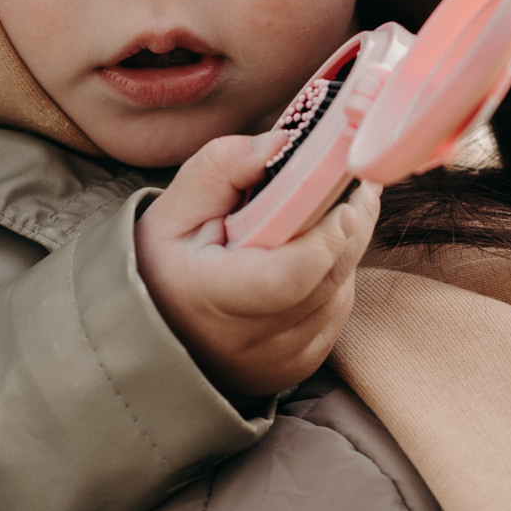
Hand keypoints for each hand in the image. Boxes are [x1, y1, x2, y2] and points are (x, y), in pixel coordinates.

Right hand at [134, 137, 377, 404]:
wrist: (154, 333)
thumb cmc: (162, 265)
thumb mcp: (172, 209)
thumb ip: (222, 168)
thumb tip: (282, 142)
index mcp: (210, 297)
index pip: (290, 275)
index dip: (327, 234)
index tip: (347, 194)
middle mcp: (249, 340)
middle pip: (328, 276)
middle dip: (349, 224)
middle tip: (355, 183)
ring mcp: (278, 360)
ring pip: (340, 291)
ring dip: (343, 250)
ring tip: (325, 215)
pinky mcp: (299, 367)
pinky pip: (336, 312)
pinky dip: (333, 278)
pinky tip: (311, 257)